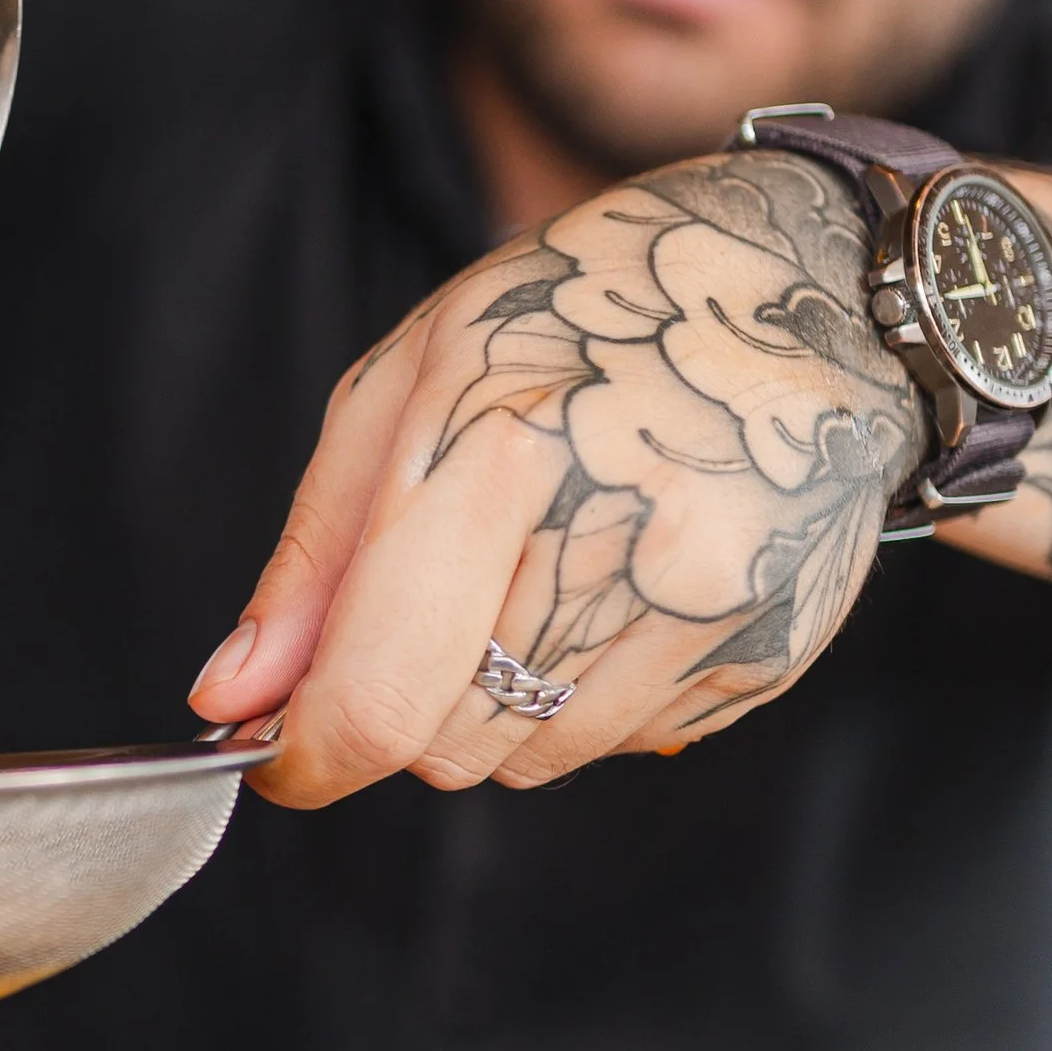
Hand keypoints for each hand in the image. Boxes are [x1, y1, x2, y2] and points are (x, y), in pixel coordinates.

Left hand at [187, 151, 924, 805]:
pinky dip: (590, 694)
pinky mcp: (767, 657)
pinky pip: (622, 745)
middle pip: (445, 744)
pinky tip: (624, 582)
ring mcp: (709, 612)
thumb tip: (229, 699)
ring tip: (544, 567)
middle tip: (436, 600)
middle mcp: (622, 546)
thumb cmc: (588, 312)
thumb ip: (314, 559)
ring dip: (499, 702)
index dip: (307, 752)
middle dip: (406, 703)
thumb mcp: (412, 383)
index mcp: (505, 453)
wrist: (821, 290)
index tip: (277, 752)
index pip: (377, 694)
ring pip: (529, 760)